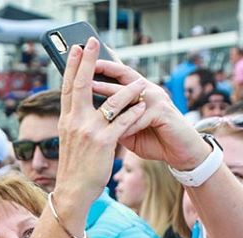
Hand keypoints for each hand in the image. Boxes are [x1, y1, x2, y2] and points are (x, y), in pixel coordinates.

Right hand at [54, 38, 147, 209]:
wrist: (72, 193)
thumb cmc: (75, 169)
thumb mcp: (70, 142)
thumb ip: (77, 123)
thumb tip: (84, 107)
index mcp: (66, 122)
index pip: (68, 88)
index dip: (72, 67)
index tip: (76, 50)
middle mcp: (74, 123)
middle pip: (82, 85)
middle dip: (88, 61)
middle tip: (92, 43)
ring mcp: (89, 131)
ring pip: (112, 101)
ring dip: (129, 89)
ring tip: (141, 83)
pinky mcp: (103, 142)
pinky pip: (124, 120)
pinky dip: (136, 111)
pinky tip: (144, 106)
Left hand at [92, 59, 210, 169]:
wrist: (179, 151)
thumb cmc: (152, 139)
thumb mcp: (126, 130)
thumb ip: (112, 122)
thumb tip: (90, 118)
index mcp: (137, 93)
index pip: (118, 75)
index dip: (101, 68)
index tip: (81, 63)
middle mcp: (148, 91)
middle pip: (123, 76)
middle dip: (103, 72)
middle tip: (84, 68)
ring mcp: (157, 100)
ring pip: (130, 94)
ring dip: (111, 93)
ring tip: (92, 89)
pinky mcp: (164, 113)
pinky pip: (140, 116)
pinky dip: (127, 124)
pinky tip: (115, 131)